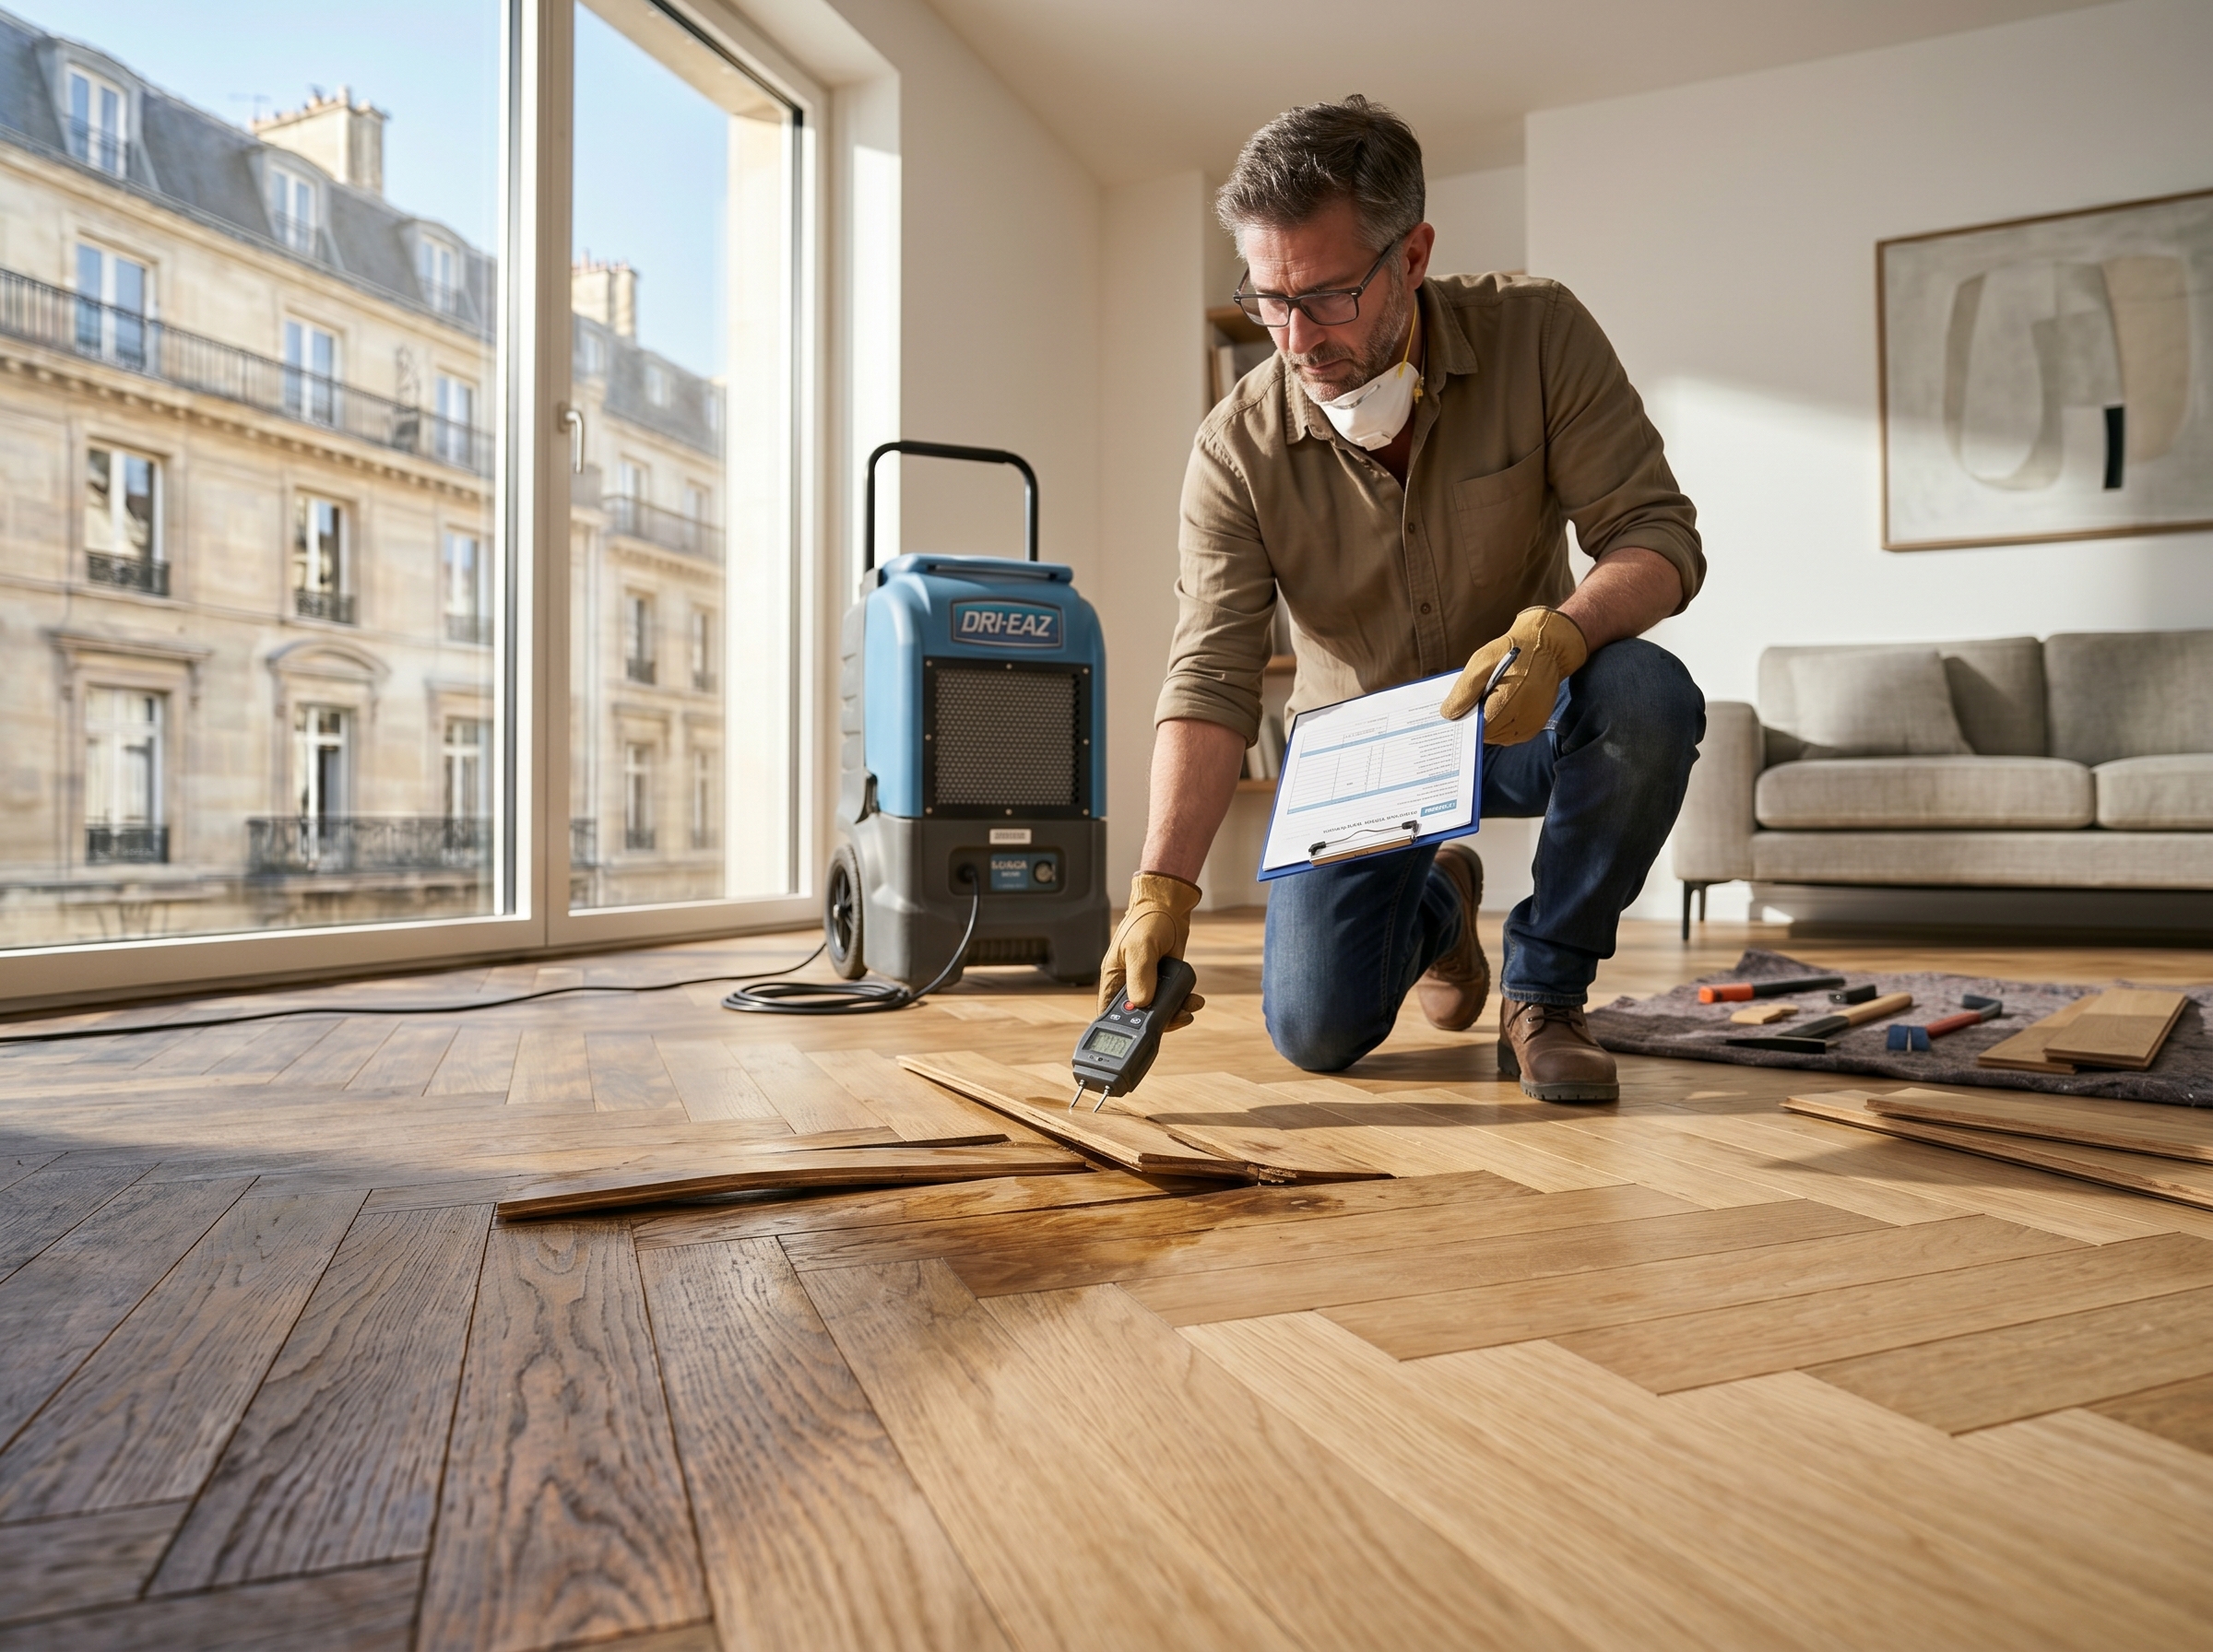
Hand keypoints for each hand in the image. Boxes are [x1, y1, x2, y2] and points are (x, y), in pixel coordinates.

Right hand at [1099, 871, 1205, 1030]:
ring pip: (1159, 1013)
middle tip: (1177, 1016)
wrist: (1170, 908)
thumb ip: (1141, 975)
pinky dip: (1184, 1004)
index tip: (1142, 1030)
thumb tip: (1143, 1002)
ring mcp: (1149, 986)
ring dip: (1176, 1013)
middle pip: (1138, 1018)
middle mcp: (1130, 986)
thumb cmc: (1147, 921)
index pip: (1111, 1013)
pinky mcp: (1166, 983)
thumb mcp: (1141, 947)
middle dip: (1158, 1021)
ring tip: (1190, 1006)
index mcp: (1114, 980)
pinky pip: (1173, 1002)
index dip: (1123, 1027)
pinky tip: (1194, 999)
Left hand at [1440, 606, 1588, 744]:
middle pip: (1487, 733)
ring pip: (1497, 737)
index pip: (1479, 725)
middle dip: (1477, 720)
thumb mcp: (1482, 662)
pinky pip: (1509, 736)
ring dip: (1489, 724)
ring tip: (1491, 701)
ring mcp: (1532, 724)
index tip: (1461, 708)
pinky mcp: (1536, 726)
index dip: (1467, 718)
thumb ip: (1464, 690)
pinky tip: (1500, 708)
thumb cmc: (1511, 651)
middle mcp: (1525, 716)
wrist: (1547, 647)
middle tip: (1477, 700)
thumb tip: (1448, 715)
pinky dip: (1500, 726)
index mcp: (1511, 698)